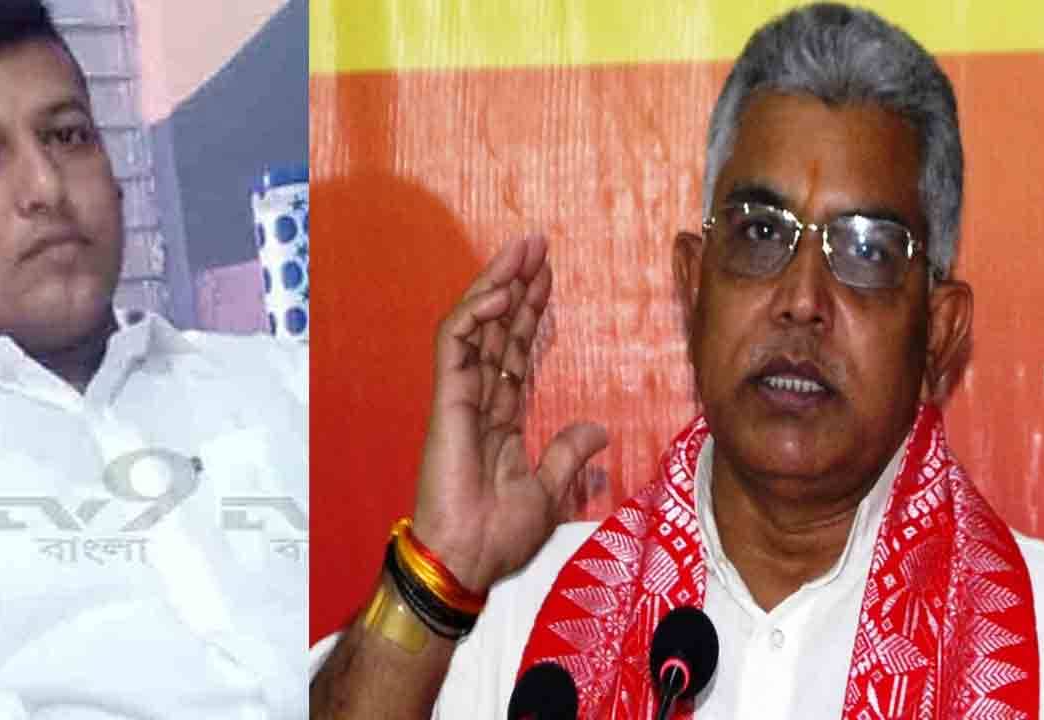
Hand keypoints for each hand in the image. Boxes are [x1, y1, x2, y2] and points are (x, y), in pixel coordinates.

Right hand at [412, 236, 608, 592]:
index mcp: (500, 419)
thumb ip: (567, 454)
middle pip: (499, 329)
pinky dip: (478, 312)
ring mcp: (459, 396)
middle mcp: (478, 400)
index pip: (516, 353)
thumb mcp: (548, 492)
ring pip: (476, 324)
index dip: (533, 315)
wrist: (467, 558)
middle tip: (538, 244)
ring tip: (524, 250)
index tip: (549, 279)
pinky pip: (456, 342)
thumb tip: (597, 430)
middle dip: (518, 285)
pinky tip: (504, 290)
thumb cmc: (498, 536)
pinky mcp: (446, 398)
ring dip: (498, 284)